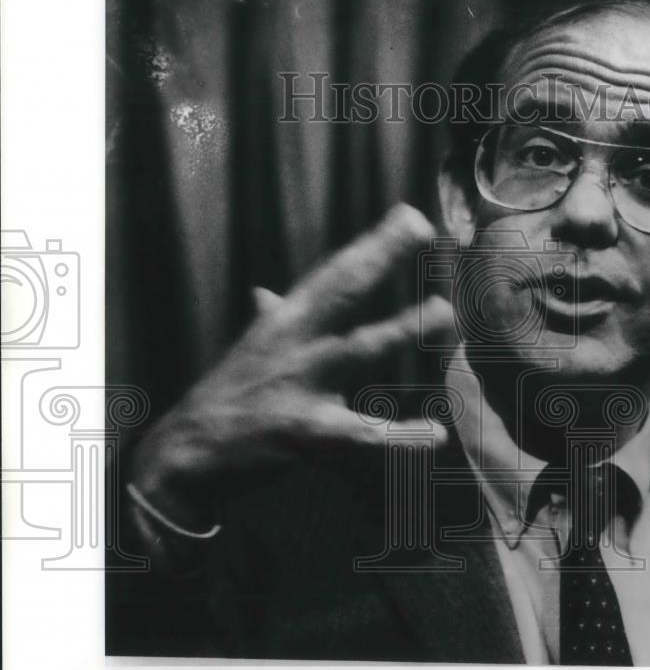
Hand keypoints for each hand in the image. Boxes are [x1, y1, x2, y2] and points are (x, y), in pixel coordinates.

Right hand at [127, 203, 453, 546]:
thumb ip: (269, 318)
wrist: (184, 454)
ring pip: (358, 350)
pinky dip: (399, 437)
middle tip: (421, 226)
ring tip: (445, 312)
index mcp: (285, 321)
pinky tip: (436, 435)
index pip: (335, 273)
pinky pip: (361, 435)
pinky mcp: (304, 432)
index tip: (410, 215)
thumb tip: (264, 293)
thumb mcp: (249, 349)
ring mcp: (299, 384)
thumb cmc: (226, 397)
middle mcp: (293, 342)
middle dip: (380, 256)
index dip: (372, 243)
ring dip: (401, 328)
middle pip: (343, 290)